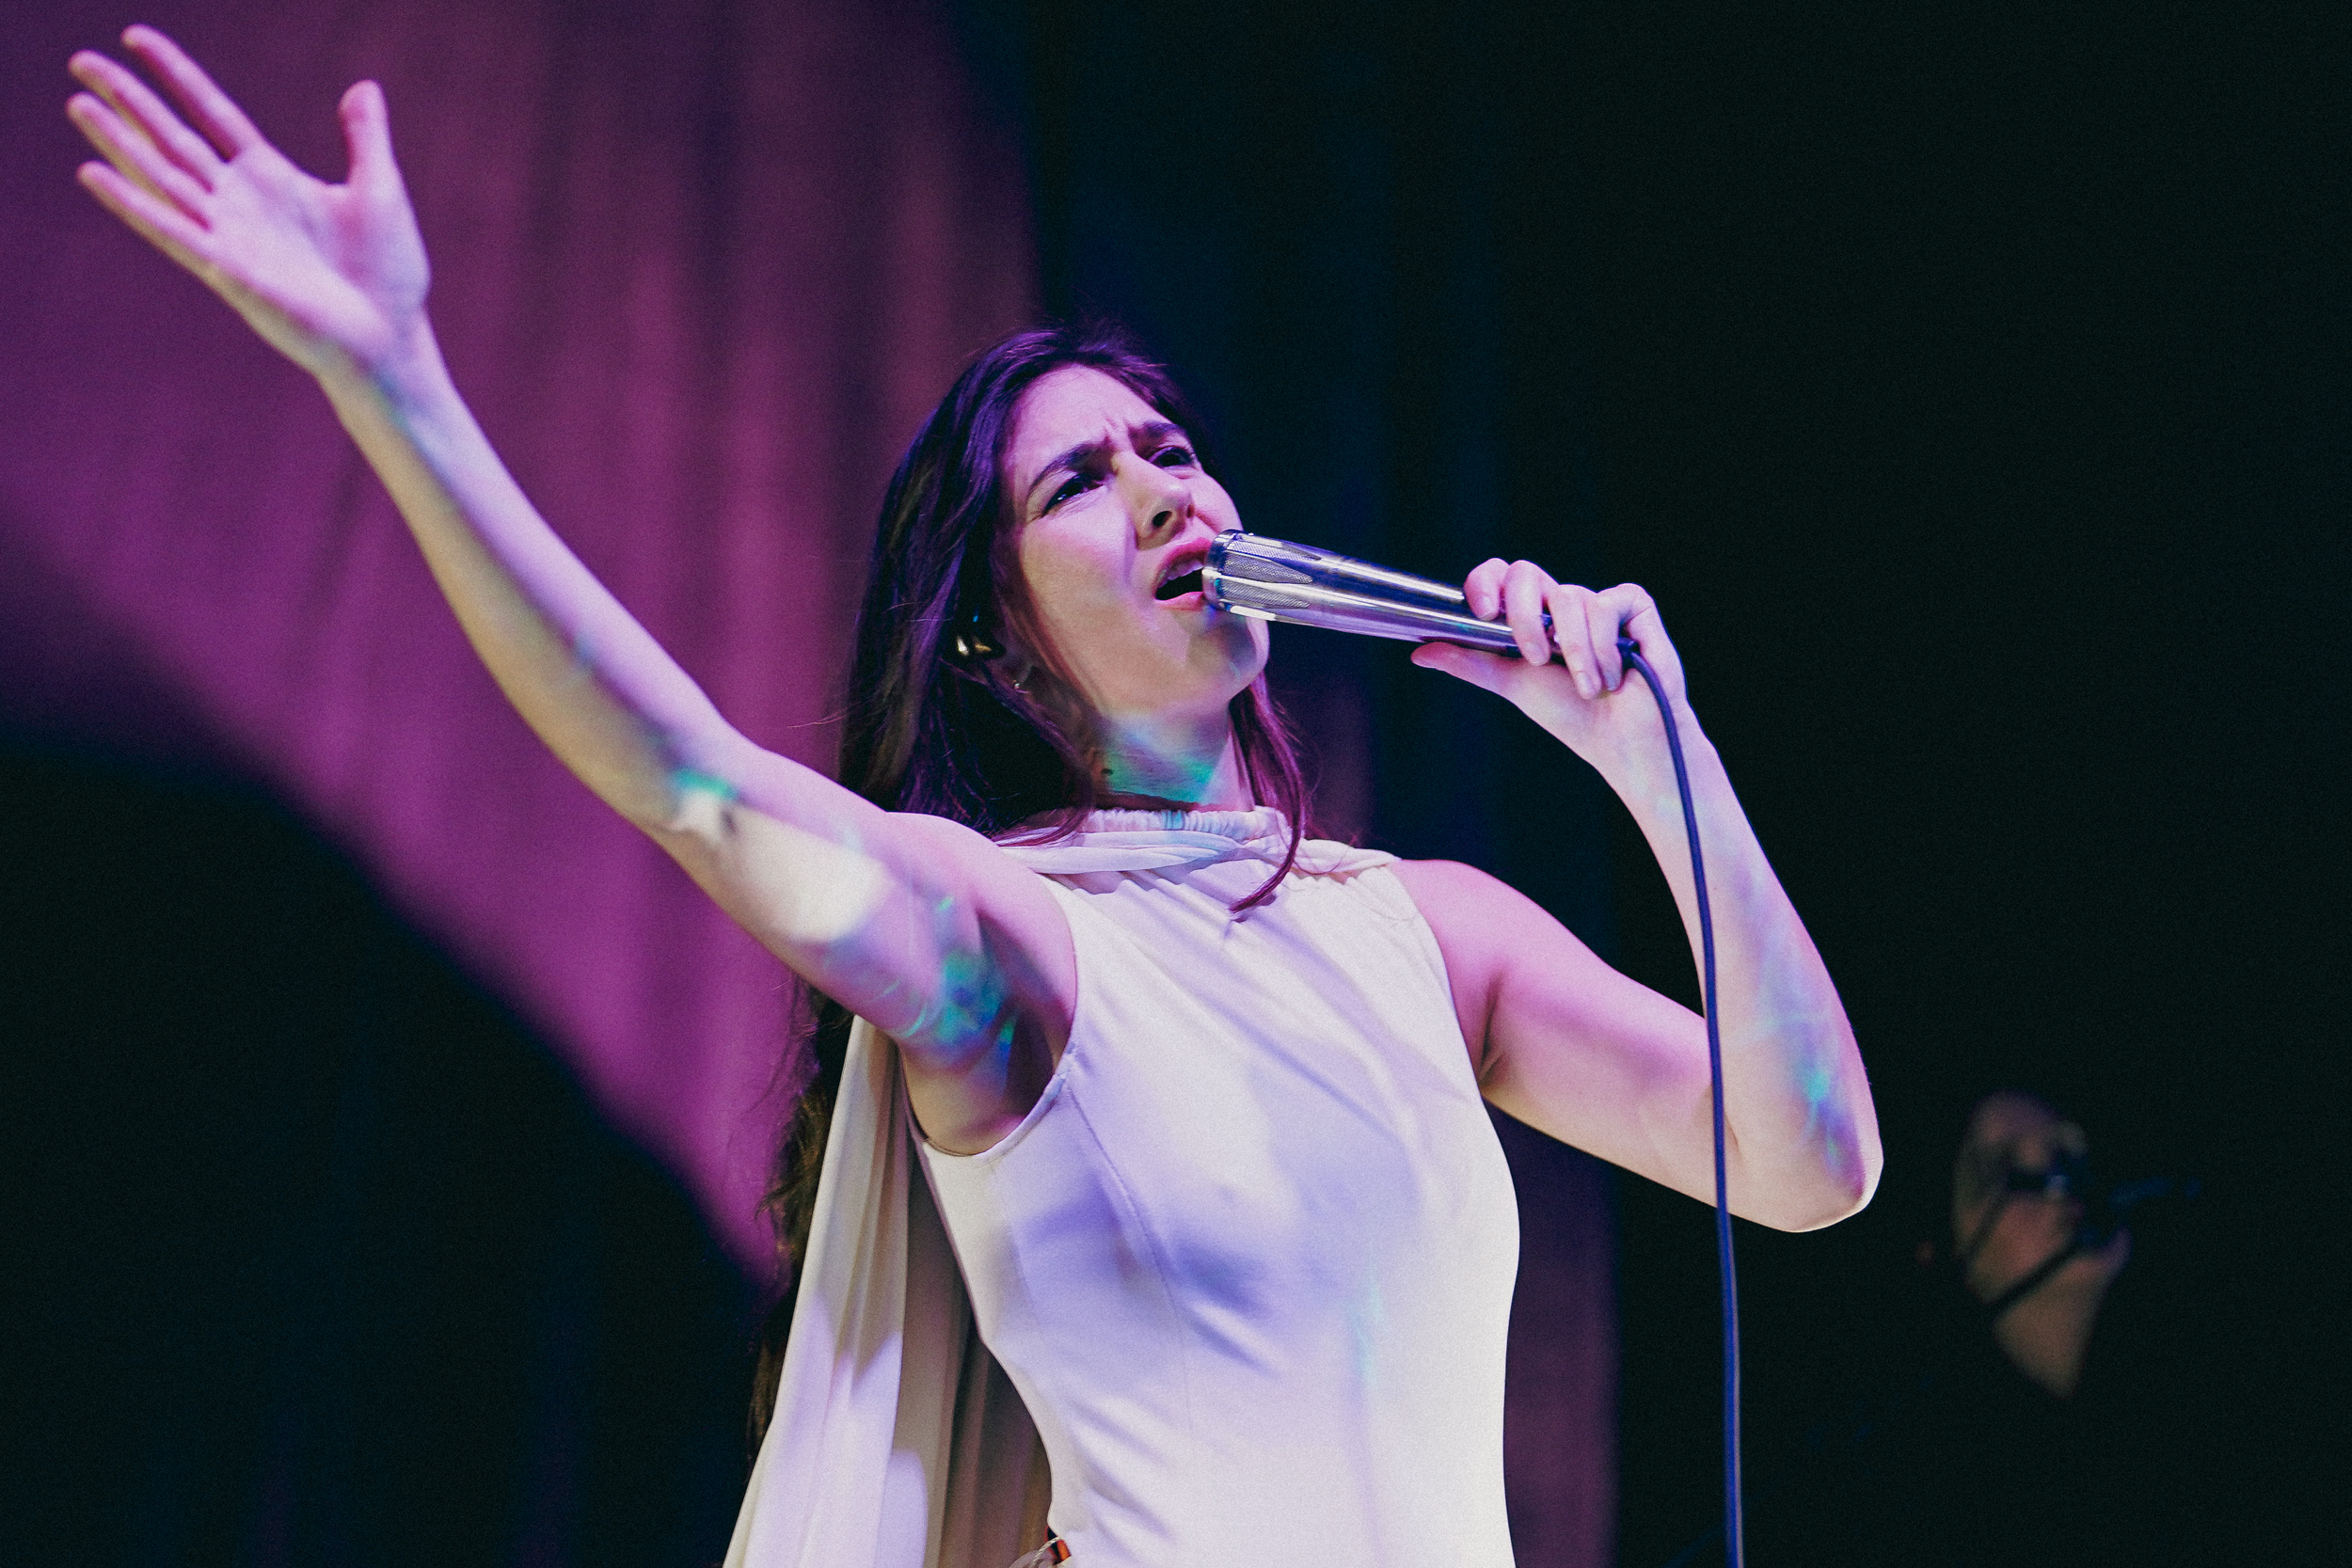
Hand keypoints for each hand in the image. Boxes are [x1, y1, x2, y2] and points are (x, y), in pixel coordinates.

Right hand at [67, 26, 430, 383]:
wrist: (390, 337)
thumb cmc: (388, 274)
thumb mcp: (379, 189)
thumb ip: (365, 137)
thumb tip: (364, 86)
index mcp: (270, 178)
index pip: (211, 112)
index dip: (176, 75)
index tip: (136, 37)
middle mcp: (240, 203)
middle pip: (173, 138)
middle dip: (129, 100)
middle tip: (82, 61)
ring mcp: (229, 236)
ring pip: (162, 177)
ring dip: (119, 142)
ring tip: (78, 104)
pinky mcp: (228, 272)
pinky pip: (172, 231)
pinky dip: (134, 203)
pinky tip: (94, 175)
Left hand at [1409, 558, 1688, 765]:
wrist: (1623, 742)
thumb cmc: (1573, 715)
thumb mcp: (1513, 684)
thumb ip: (1471, 662)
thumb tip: (1419, 652)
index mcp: (1530, 617)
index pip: (1501, 577)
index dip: (1485, 580)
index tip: (1481, 609)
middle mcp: (1560, 604)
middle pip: (1527, 573)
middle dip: (1525, 617)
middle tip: (1537, 659)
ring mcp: (1597, 603)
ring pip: (1570, 598)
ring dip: (1576, 654)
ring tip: (1588, 687)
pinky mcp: (1633, 607)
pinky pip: (1608, 603)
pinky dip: (1607, 644)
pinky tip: (1615, 672)